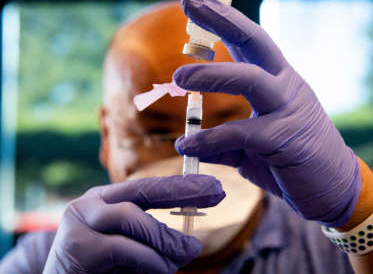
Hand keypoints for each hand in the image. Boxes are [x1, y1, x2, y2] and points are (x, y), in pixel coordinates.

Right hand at [43, 175, 224, 273]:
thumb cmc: (97, 270)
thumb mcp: (128, 248)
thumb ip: (150, 240)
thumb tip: (189, 244)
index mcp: (106, 200)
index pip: (148, 187)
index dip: (182, 185)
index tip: (213, 186)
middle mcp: (92, 203)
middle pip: (142, 189)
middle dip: (183, 189)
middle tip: (216, 191)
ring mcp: (81, 222)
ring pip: (132, 216)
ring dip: (166, 237)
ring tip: (189, 250)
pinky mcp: (78, 246)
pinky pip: (123, 247)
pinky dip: (150, 258)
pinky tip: (165, 268)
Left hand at [174, 0, 360, 226]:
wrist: (331, 188)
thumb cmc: (291, 159)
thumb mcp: (253, 144)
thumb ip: (224, 140)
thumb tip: (189, 142)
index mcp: (277, 81)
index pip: (249, 41)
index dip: (224, 17)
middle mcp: (285, 87)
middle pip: (256, 42)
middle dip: (223, 19)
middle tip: (188, 0)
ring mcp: (288, 111)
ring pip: (250, 80)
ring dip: (212, 74)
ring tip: (178, 77)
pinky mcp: (286, 140)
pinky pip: (241, 134)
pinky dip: (209, 140)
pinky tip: (185, 146)